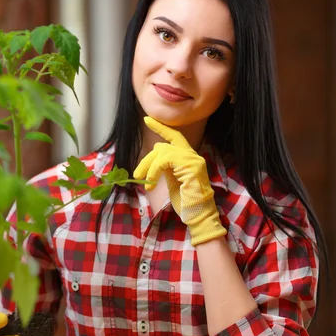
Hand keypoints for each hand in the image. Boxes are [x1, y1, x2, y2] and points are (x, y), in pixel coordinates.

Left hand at [133, 116, 225, 245]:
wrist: (198, 215)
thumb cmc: (185, 203)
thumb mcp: (172, 181)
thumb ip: (166, 166)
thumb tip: (156, 154)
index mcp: (189, 159)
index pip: (174, 137)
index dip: (161, 128)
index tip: (147, 119)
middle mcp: (193, 156)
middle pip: (164, 146)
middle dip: (147, 159)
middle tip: (136, 174)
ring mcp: (193, 160)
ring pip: (163, 152)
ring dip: (149, 167)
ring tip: (145, 182)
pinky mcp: (190, 166)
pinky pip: (165, 160)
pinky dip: (154, 170)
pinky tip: (150, 183)